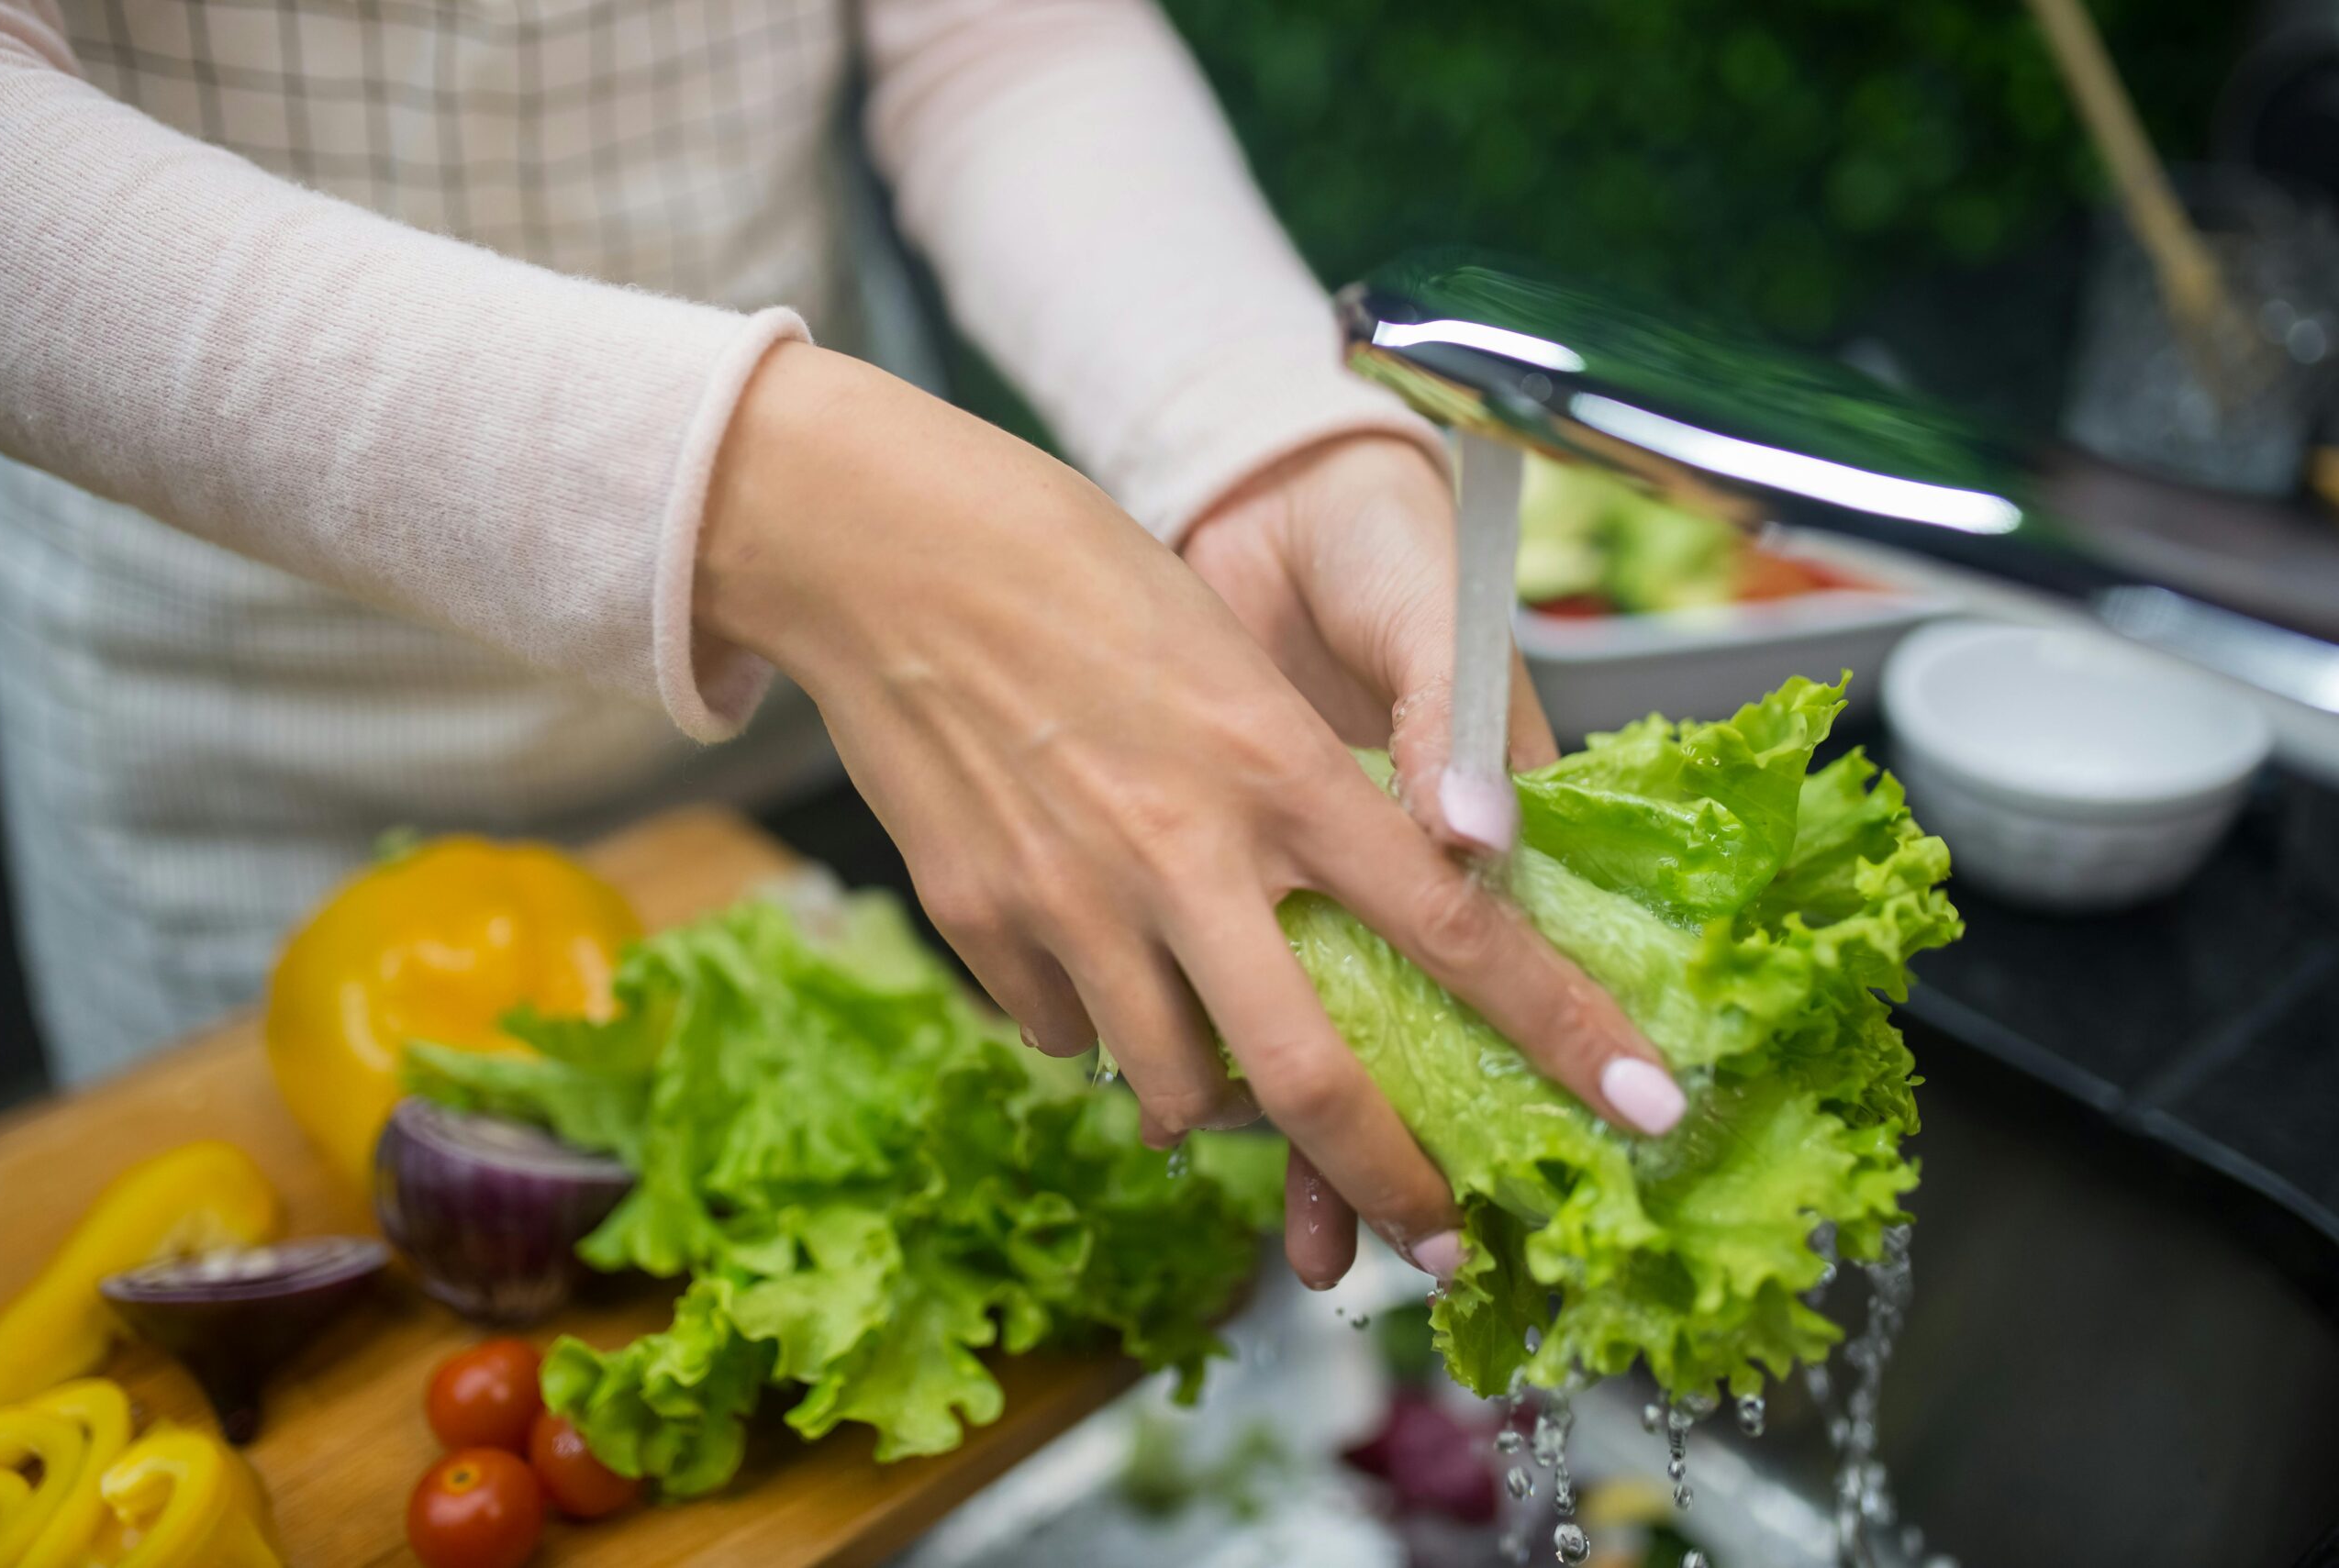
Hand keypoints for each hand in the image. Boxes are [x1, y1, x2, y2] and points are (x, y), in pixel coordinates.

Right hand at [698, 346, 1673, 1286]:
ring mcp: (1070, 900)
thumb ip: (1306, 792)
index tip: (1645, 1103)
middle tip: (1438, 1242)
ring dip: (1219, 1109)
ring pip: (1174, 1088)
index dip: (1562, 1029)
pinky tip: (1099, 964)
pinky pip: (1063, 1035)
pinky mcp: (976, 923)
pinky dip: (1101, 1031)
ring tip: (1228, 1081)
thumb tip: (1381, 893)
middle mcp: (1186, 851)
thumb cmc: (1075, 570)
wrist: (880, 541)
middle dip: (1391, 1184)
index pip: (1455, 925)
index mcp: (1279, 766)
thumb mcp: (1232, 660)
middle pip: (1313, 1076)